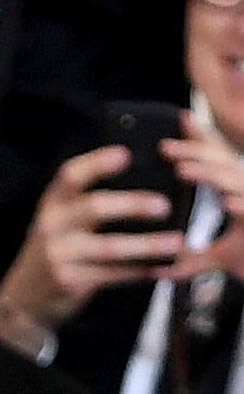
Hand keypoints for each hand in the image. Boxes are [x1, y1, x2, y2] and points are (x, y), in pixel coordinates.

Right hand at [0, 143, 184, 348]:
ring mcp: (58, 254)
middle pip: (92, 207)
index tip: (125, 154)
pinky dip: (139, 272)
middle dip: (131, 204)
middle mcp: (52, 225)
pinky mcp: (69, 281)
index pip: (70, 176)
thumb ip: (88, 203)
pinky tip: (160, 269)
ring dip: (146, 245)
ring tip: (176, 243)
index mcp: (52, 204)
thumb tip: (141, 185)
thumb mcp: (61, 221)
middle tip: (163, 205)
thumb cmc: (58, 251)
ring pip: (108, 246)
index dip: (96, 163)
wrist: (25, 296)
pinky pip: (112, 275)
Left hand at [165, 111, 243, 282]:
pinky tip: (227, 203)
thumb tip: (158, 268)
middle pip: (223, 164)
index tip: (176, 125)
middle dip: (195, 152)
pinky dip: (242, 205)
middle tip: (164, 148)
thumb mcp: (220, 260)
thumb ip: (191, 259)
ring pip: (237, 183)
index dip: (200, 141)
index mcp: (238, 195)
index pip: (218, 161)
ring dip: (211, 175)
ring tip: (182, 171)